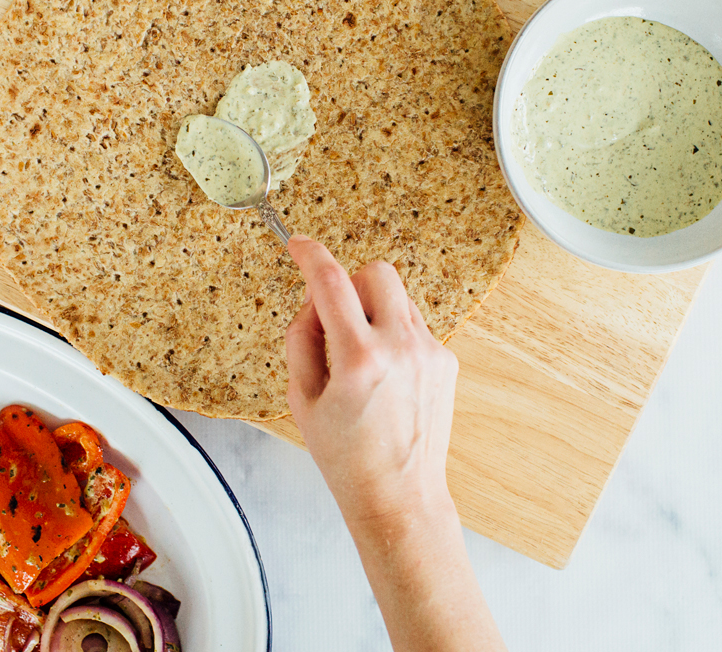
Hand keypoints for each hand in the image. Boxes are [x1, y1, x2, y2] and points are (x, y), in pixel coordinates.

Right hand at [285, 235, 458, 530]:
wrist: (400, 498)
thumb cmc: (346, 458)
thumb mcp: (301, 399)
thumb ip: (301, 338)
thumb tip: (313, 299)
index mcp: (359, 359)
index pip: (331, 283)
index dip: (310, 255)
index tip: (298, 245)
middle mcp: (400, 348)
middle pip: (377, 272)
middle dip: (351, 283)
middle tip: (337, 318)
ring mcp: (429, 353)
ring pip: (399, 295)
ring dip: (374, 308)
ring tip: (362, 356)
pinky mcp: (445, 360)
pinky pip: (414, 323)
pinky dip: (393, 332)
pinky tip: (385, 372)